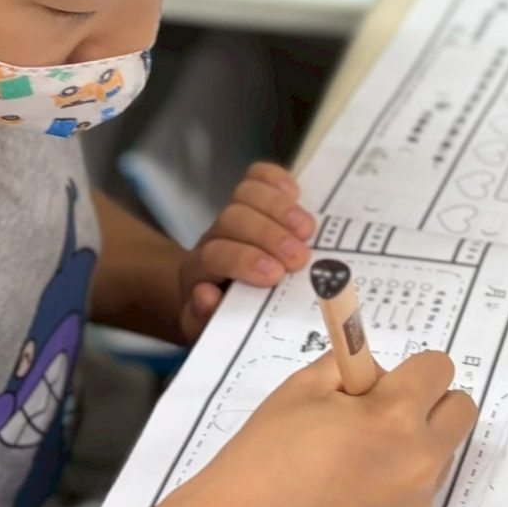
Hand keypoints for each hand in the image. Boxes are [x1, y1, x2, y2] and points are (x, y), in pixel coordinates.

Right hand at [162, 350, 477, 506]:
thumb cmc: (261, 459)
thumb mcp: (301, 389)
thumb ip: (349, 369)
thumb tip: (375, 372)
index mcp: (395, 416)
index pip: (439, 368)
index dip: (407, 368)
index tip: (376, 381)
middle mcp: (419, 461)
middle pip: (461, 411)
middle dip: (429, 401)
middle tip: (378, 411)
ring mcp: (414, 503)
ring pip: (441, 454)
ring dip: (415, 443)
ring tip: (354, 456)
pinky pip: (419, 491)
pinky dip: (398, 481)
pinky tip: (348, 490)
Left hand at [173, 162, 315, 340]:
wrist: (218, 295)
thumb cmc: (221, 316)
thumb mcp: (208, 330)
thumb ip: (203, 318)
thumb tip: (206, 295)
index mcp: (200, 272)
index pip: (213, 255)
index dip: (243, 260)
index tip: (275, 276)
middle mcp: (215, 238)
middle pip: (232, 219)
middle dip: (268, 235)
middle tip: (300, 257)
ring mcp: (235, 216)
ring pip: (246, 193)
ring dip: (280, 208)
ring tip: (308, 230)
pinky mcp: (254, 201)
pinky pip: (258, 177)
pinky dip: (278, 180)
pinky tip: (298, 194)